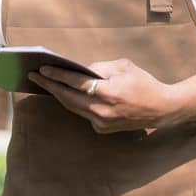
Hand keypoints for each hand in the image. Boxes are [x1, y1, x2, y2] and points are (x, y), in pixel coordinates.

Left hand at [28, 58, 178, 132]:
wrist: (162, 109)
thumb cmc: (143, 83)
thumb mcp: (124, 67)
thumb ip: (100, 68)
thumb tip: (79, 71)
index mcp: (109, 93)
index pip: (77, 83)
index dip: (57, 75)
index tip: (42, 68)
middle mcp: (103, 110)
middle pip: (68, 97)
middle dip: (49, 86)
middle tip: (33, 76)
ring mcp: (101, 122)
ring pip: (72, 107)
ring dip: (57, 95)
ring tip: (43, 83)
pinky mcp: (102, 128)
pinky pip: (82, 113)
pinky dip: (72, 103)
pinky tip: (62, 93)